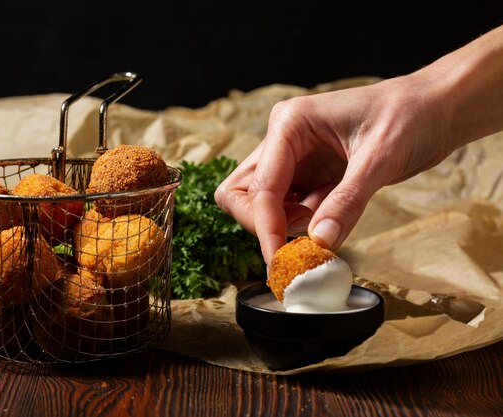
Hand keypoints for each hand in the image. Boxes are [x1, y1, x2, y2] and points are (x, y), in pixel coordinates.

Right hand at [215, 75, 450, 263]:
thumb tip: (320, 243)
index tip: (280, 261)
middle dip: (261, 223)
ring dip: (283, 225)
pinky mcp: (307, 175)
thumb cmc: (410, 115)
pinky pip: (288, 208)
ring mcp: (293, 159)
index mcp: (290, 124)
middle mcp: (283, 140)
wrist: (435, 109)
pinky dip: (302, 224)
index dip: (266, 227)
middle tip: (296, 242)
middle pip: (240, 193)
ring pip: (260, 203)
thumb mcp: (381, 158)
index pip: (260, 186)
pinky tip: (331, 219)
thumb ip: (347, 201)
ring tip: (327, 223)